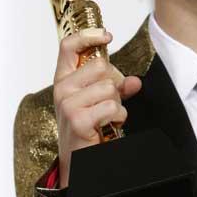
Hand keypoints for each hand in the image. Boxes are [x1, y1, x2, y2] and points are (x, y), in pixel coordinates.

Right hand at [53, 28, 141, 187]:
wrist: (79, 160)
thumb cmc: (87, 126)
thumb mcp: (100, 100)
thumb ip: (117, 87)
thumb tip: (135, 82)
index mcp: (64, 78)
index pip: (68, 46)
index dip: (89, 35)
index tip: (107, 36)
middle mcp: (62, 88)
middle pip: (100, 66)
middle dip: (114, 83)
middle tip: (108, 100)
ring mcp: (68, 104)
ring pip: (109, 87)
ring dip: (117, 103)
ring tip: (106, 115)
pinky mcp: (78, 120)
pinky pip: (112, 106)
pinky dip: (118, 117)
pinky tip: (108, 125)